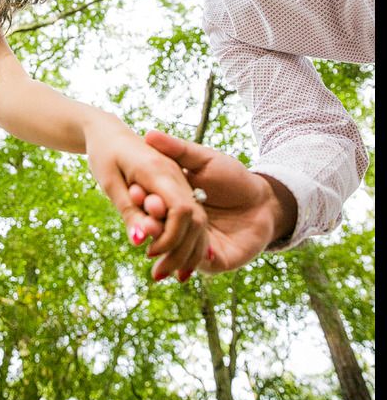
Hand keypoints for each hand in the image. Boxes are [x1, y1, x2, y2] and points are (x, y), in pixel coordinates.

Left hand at [84, 115, 209, 278]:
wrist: (108, 132)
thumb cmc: (104, 154)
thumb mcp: (109, 183)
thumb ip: (128, 211)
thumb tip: (139, 242)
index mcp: (159, 170)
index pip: (180, 210)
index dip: (170, 237)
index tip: (149, 252)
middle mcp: (176, 175)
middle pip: (193, 219)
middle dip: (180, 251)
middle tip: (158, 276)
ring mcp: (180, 180)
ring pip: (196, 219)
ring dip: (185, 249)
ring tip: (166, 275)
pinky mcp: (177, 186)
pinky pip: (188, 214)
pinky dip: (183, 238)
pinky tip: (174, 261)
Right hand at [132, 131, 296, 273]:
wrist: (265, 203)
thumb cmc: (233, 176)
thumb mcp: (204, 159)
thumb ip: (177, 149)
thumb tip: (149, 134)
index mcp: (171, 200)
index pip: (151, 201)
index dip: (141, 197)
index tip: (133, 190)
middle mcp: (177, 225)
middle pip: (158, 229)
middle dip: (150, 227)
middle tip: (144, 225)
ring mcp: (192, 244)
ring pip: (173, 251)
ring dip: (165, 250)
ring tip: (157, 249)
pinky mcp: (213, 261)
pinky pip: (197, 264)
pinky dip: (188, 262)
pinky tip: (183, 265)